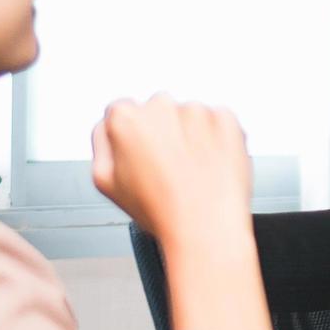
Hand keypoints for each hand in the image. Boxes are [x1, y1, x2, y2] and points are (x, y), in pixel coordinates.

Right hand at [90, 97, 254, 244]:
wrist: (205, 225)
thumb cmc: (158, 209)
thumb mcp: (104, 181)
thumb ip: (101, 142)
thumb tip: (108, 125)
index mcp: (125, 118)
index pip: (122, 112)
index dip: (131, 136)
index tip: (141, 154)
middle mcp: (161, 105)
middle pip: (157, 111)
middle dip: (161, 132)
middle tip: (167, 166)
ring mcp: (197, 109)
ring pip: (189, 117)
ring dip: (190, 135)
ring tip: (191, 170)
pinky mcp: (227, 118)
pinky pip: (218, 122)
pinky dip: (216, 138)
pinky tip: (210, 164)